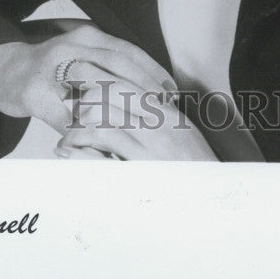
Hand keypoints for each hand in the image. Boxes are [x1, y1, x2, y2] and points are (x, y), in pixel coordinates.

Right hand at [0, 20, 175, 137]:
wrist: (2, 70)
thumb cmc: (49, 69)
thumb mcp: (79, 57)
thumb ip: (107, 66)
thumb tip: (149, 87)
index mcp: (88, 36)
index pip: (128, 51)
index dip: (152, 72)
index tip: (172, 92)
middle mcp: (72, 46)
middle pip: (117, 66)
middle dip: (144, 91)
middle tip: (164, 112)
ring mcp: (52, 68)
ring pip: (94, 88)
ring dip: (120, 110)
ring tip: (141, 128)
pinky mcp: (35, 93)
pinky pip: (66, 115)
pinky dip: (86, 129)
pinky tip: (102, 141)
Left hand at [55, 77, 219, 160]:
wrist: (214, 200)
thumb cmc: (195, 168)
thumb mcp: (181, 134)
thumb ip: (158, 116)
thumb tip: (133, 103)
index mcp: (166, 112)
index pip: (125, 83)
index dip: (96, 79)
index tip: (76, 79)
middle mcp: (157, 125)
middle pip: (109, 98)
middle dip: (82, 98)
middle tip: (65, 105)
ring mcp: (149, 148)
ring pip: (103, 124)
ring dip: (77, 127)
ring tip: (66, 137)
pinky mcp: (140, 172)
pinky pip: (103, 158)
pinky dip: (80, 153)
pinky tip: (66, 153)